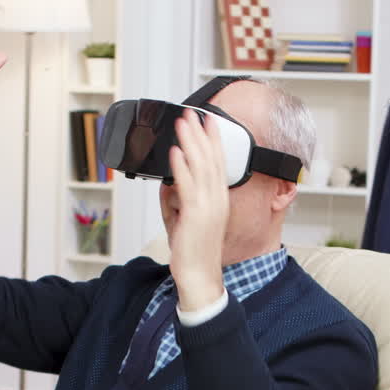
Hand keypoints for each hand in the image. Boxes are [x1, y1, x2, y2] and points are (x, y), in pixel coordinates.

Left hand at [167, 113, 228, 310]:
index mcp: (219, 199)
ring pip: (200, 167)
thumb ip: (179, 198)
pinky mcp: (195, 216)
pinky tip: (176, 152)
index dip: (214, 140)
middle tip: (193, 113)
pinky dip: (182, 167)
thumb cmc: (194, 251)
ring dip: (190, 143)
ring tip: (182, 123)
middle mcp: (217, 200)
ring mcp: (208, 207)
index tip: (208, 121)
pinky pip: (188, 187)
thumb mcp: (186, 218)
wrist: (199, 276)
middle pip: (211, 160)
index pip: (219, 163)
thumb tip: (169, 181)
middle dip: (201, 134)